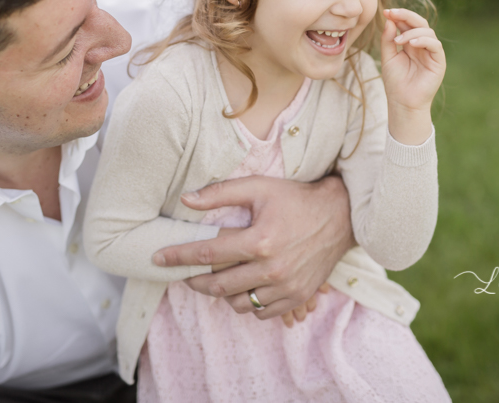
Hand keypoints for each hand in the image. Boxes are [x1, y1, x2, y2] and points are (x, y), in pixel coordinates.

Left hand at [152, 174, 353, 318]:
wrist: (340, 216)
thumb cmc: (296, 198)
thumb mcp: (259, 187)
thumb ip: (220, 193)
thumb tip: (185, 200)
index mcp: (260, 241)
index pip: (207, 253)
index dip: (178, 256)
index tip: (158, 258)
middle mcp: (272, 269)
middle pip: (218, 286)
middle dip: (193, 281)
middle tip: (182, 274)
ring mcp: (286, 287)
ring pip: (239, 304)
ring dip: (221, 295)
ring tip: (213, 281)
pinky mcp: (298, 296)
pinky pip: (262, 311)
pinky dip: (248, 303)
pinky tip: (242, 288)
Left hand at [380, 8, 444, 144]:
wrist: (403, 103)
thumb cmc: (395, 83)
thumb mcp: (388, 57)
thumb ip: (388, 39)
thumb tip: (389, 20)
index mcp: (410, 43)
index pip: (407, 23)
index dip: (398, 15)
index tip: (386, 12)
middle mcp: (422, 45)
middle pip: (419, 22)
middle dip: (406, 15)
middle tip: (393, 13)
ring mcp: (431, 52)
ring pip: (427, 31)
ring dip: (411, 31)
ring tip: (398, 40)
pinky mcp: (438, 61)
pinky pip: (435, 45)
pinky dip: (424, 40)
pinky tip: (412, 44)